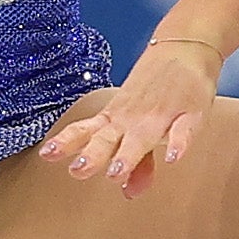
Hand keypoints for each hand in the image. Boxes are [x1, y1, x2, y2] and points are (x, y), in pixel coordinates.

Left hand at [39, 38, 221, 197]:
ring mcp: (161, 114)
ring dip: (127, 154)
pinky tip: (173, 158)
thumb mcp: (142, 124)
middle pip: (109, 137)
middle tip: (78, 170)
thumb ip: (139, 163)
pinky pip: (184, 129)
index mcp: (117, 118)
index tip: (47, 154)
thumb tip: (129, 193)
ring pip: (141, 136)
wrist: (186, 46)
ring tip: (115, 173)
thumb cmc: (159, 89)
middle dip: (93, 154)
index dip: (67, 142)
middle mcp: (133, 117)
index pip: (86, 131)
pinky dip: (179, 143)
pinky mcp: (191, 111)